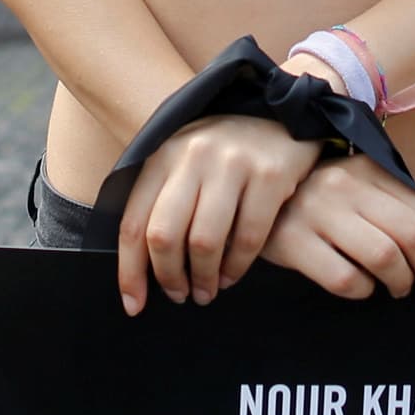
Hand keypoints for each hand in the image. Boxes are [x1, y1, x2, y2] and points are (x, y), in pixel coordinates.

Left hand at [117, 114, 318, 314]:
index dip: (130, 272)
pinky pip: (248, 237)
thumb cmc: (225, 150)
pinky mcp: (270, 174)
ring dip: (204, 278)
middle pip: (164, 236)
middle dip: (168, 277)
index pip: (133, 223)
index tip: (135, 304)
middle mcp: (193, 156)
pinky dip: (237, 267)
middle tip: (180, 296)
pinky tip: (232, 276)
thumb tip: (144, 266)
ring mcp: (232, 163)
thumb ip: (163, 202)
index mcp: (163, 156)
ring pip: (204, 242)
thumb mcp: (185, 162)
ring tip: (207, 291)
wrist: (284, 109)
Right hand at [262, 157, 414, 305]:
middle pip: (414, 236)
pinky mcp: (291, 240)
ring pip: (385, 257)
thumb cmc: (315, 202)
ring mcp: (317, 211)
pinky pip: (345, 278)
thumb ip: (395, 209)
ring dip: (400, 283)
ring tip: (396, 290)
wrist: (247, 199)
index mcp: (370, 170)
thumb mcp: (357, 191)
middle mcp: (346, 185)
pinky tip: (361, 288)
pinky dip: (363, 291)